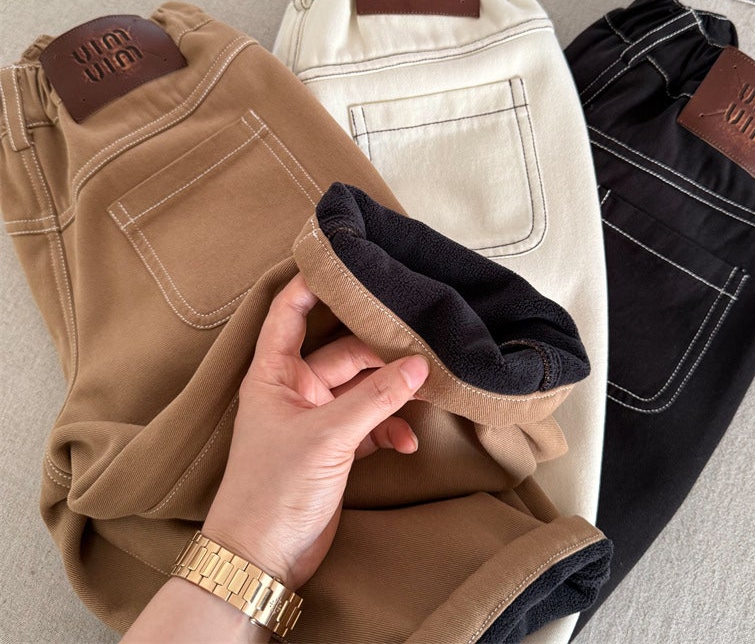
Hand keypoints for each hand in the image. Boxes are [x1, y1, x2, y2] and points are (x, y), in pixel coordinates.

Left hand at [202, 272, 428, 588]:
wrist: (261, 560)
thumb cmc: (273, 490)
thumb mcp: (327, 437)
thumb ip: (375, 399)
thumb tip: (419, 364)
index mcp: (275, 373)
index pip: (289, 312)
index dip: (311, 284)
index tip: (346, 263)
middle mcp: (295, 389)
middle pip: (342, 350)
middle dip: (379, 350)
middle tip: (418, 342)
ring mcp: (316, 419)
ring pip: (362, 388)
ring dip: (390, 392)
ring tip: (425, 390)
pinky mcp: (334, 448)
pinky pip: (369, 424)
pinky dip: (390, 429)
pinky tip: (408, 441)